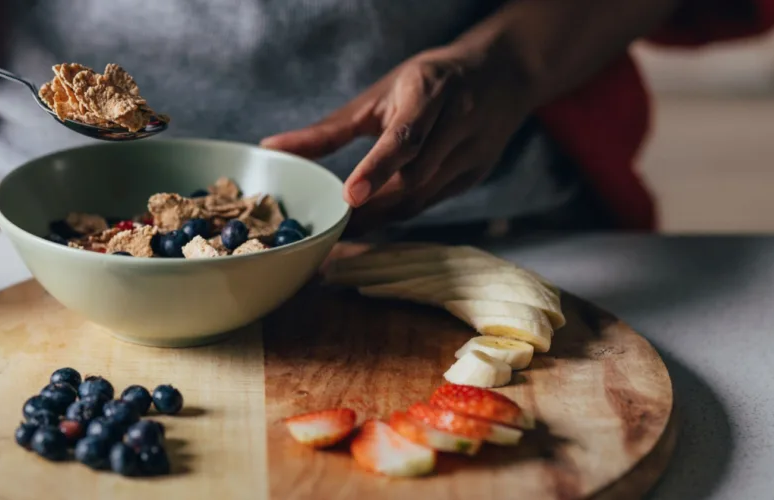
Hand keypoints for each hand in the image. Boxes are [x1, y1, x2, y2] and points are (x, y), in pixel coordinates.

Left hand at [261, 43, 533, 231]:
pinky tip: (372, 224)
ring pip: (424, 195)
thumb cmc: (426, 81)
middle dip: (372, 204)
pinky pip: (432, 203)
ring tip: (343, 232)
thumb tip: (272, 147)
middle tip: (330, 228)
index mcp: (432, 92)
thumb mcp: (377, 95)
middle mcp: (459, 121)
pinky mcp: (476, 174)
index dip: (378, 168)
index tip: (351, 196)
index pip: (405, 137)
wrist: (500, 73)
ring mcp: (473, 151)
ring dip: (383, 215)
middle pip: (414, 175)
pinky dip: (400, 214)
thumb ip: (327, 130)